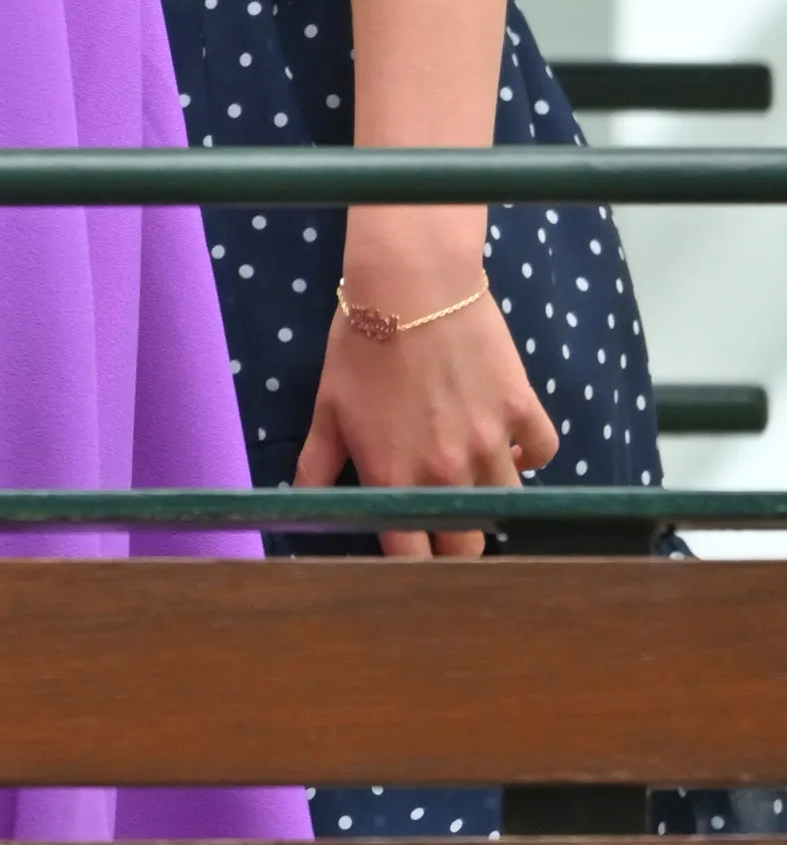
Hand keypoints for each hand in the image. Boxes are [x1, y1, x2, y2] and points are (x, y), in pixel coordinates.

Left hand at [296, 284, 558, 559]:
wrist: (411, 281)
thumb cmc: (360, 341)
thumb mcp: (328, 405)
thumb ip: (317, 466)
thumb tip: (302, 509)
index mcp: (395, 478)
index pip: (412, 557)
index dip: (411, 562)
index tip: (412, 551)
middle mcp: (447, 473)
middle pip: (466, 546)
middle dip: (454, 543)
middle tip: (446, 521)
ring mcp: (490, 443)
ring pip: (507, 506)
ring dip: (492, 499)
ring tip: (476, 480)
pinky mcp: (521, 409)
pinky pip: (541, 452)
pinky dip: (529, 452)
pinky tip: (508, 440)